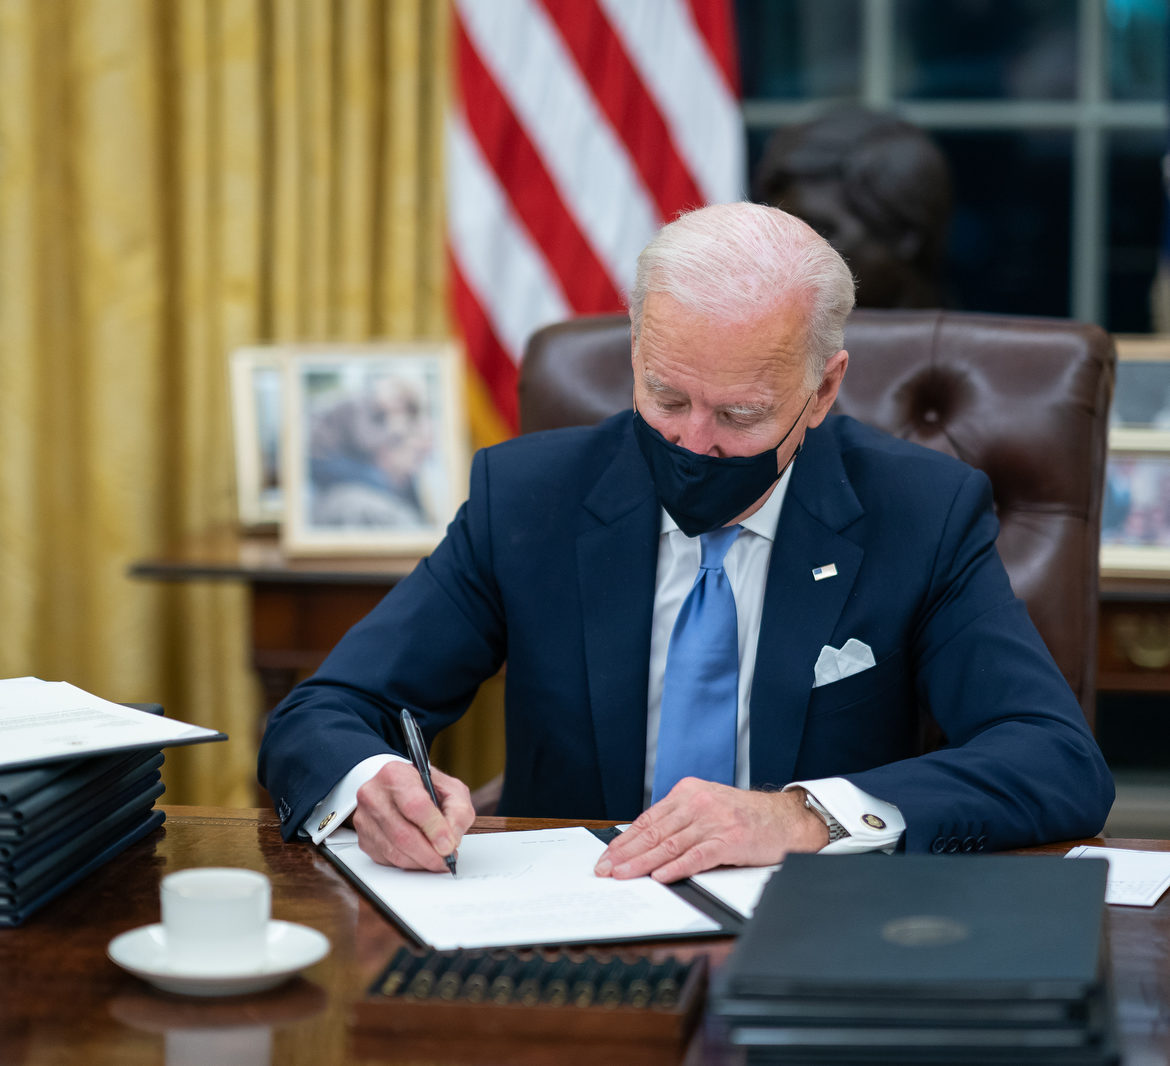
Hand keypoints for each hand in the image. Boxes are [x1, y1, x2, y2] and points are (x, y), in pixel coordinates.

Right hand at [352, 760, 474, 870]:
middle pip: (403, 834)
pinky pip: (386, 859)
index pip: (415, 806)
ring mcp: (364, 817)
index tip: (449, 845)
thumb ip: (458, 811)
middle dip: (429, 853)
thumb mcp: (450, 789)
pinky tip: (420, 856)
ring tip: (437, 859)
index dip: (434, 829)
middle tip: (446, 860)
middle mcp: (374, 794)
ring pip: (394, 851)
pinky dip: (408, 863)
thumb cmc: (424, 787)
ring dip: (420, 861)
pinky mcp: (363, 837)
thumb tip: (451, 840)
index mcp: (396, 774)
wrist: (397, 787)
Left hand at [593, 779, 828, 882]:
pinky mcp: (730, 840)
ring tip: (624, 875)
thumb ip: (679, 819)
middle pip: (654, 832)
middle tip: (606, 869)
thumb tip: (643, 844)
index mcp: (688, 791)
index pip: (648, 818)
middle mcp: (698, 803)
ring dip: (643, 863)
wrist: (785, 818)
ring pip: (670, 845)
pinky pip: (697, 856)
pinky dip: (676, 868)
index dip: (624, 839)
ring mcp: (714, 821)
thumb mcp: (707, 806)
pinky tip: (660, 876)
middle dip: (626, 853)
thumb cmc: (744, 816)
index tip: (607, 856)